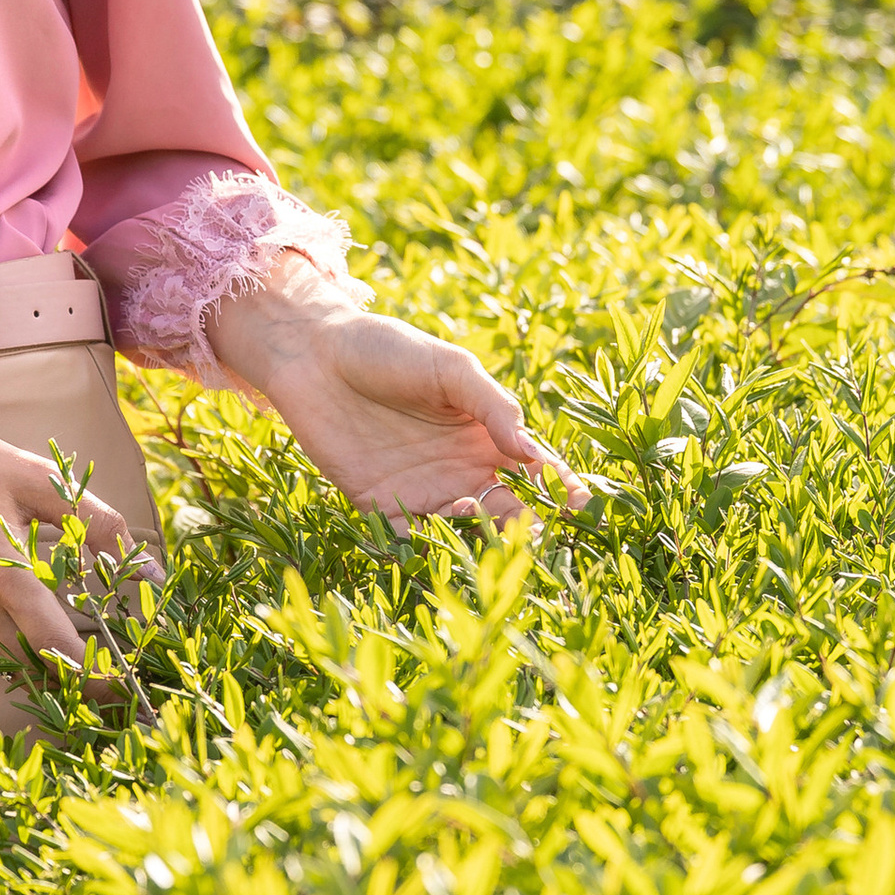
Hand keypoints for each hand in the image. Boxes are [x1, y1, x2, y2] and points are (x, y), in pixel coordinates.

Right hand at [0, 368, 156, 668]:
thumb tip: (151, 571)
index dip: (95, 675)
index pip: (56, 647)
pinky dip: (22, 652)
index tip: (128, 686)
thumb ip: (99, 524)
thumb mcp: (38, 479)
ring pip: (14, 667)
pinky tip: (47, 633)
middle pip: (37, 669)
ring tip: (91, 657)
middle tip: (120, 679)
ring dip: (52, 668)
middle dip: (80, 681)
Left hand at [210, 273, 584, 525]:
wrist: (315, 355)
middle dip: (525, 522)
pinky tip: (433, 536)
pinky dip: (422, 544)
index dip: (559, 485)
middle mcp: (462, 469)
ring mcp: (423, 489)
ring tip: (482, 521)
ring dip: (478, 534)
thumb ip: (492, 405)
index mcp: (486, 434)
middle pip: (506, 507)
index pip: (534, 468)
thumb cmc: (388, 350)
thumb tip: (531, 450)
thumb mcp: (449, 368)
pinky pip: (407, 535)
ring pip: (463, 527)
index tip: (579, 502)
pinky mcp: (380, 504)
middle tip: (535, 529)